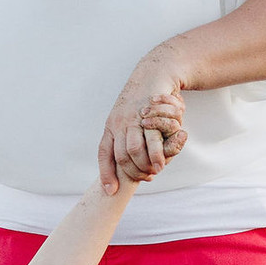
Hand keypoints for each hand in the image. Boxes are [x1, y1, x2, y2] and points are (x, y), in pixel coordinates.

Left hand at [97, 55, 188, 192]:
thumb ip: (131, 137)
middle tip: (145, 178)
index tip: (110, 191)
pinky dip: (155, 154)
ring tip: (154, 172)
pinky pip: (150, 139)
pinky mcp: (147, 114)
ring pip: (133, 150)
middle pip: (120, 156)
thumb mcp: (131, 119)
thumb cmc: (145, 100)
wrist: (154, 73)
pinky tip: (161, 162)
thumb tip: (134, 161)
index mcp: (111, 126)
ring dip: (144, 165)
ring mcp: (131, 118)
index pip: (104, 153)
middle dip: (132, 172)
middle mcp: (118, 123)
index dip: (106, 173)